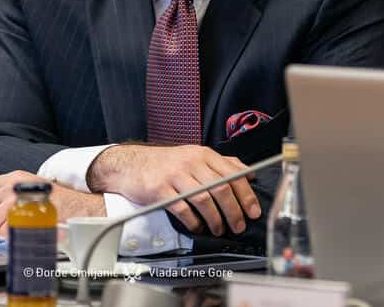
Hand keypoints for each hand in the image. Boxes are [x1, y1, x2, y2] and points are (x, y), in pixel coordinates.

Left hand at [0, 170, 104, 235]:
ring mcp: (15, 200)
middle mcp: (12, 186)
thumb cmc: (59, 203)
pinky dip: (3, 235)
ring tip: (3, 232)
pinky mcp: (19, 215)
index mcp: (15, 177)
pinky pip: (1, 229)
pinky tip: (14, 234)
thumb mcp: (31, 190)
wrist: (77, 209)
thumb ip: (8, 197)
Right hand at [86, 145, 259, 235]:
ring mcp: (175, 176)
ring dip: (216, 219)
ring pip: (204, 199)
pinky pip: (183, 209)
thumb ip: (221, 163)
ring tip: (219, 229)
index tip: (253, 211)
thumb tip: (248, 173)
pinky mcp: (160, 190)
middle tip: (239, 226)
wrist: (131, 164)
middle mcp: (190, 162)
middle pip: (221, 188)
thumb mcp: (194, 156)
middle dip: (234, 211)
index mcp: (203, 154)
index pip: (233, 174)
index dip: (246, 194)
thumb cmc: (166, 163)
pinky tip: (198, 227)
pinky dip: (194, 222)